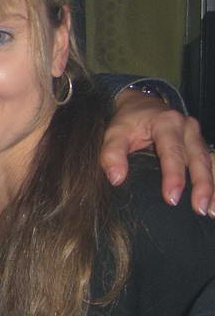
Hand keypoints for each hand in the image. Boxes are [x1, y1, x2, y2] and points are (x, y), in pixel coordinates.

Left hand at [102, 89, 214, 215]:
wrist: (141, 104)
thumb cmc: (129, 121)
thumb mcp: (115, 132)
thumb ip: (112, 153)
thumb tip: (116, 179)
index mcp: (167, 122)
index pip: (173, 151)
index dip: (174, 175)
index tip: (172, 198)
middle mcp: (188, 128)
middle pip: (199, 158)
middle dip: (202, 185)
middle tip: (199, 208)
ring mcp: (197, 136)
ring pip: (210, 162)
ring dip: (213, 187)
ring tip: (211, 211)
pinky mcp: (200, 145)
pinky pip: (211, 164)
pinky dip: (214, 182)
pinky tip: (214, 201)